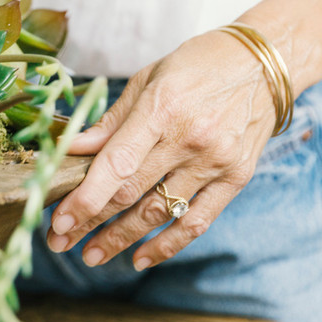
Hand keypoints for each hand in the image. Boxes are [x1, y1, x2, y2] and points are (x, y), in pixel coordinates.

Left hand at [46, 30, 279, 270]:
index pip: (117, 164)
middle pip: (132, 193)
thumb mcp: (148, 79)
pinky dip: (167, 245)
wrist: (263, 63)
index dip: (86, 197)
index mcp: (162, 108)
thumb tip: (70, 148)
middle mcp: (190, 139)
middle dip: (91, 222)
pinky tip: (139, 258)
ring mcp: (215, 162)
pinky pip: (197, 222)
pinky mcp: (236, 179)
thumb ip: (111, 120)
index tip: (59, 221)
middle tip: (59, 243)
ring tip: (91, 256)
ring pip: (160, 212)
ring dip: (121, 239)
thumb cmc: (197, 65)